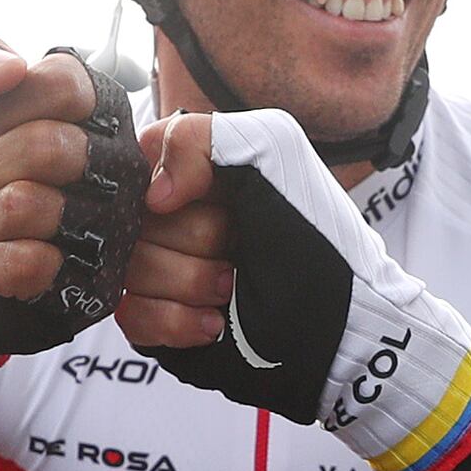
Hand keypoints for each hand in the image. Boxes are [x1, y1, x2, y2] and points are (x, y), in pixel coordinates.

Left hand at [0, 28, 140, 357]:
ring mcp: (114, 227)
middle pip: (52, 147)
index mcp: (92, 109)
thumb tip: (6, 69)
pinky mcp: (97, 286)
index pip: (64, 84)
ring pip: (34, 206)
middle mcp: (116, 164)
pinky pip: (31, 264)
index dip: (5, 108)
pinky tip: (0, 258)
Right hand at [117, 112, 470, 470]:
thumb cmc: (319, 242)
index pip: (141, 158)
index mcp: (203, 176)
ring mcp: (167, 272)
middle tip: (237, 250)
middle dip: (192, 239)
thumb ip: (203, 139)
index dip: (167, 181)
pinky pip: (131, 315)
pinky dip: (176, 321)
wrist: (340, 331)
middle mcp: (181, 221)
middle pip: (134, 219)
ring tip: (233, 289)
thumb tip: (152, 193)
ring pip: (130, 267)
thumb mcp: (275, 155)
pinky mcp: (160, 322)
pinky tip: (216, 323)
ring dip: (188, 283)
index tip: (207, 199)